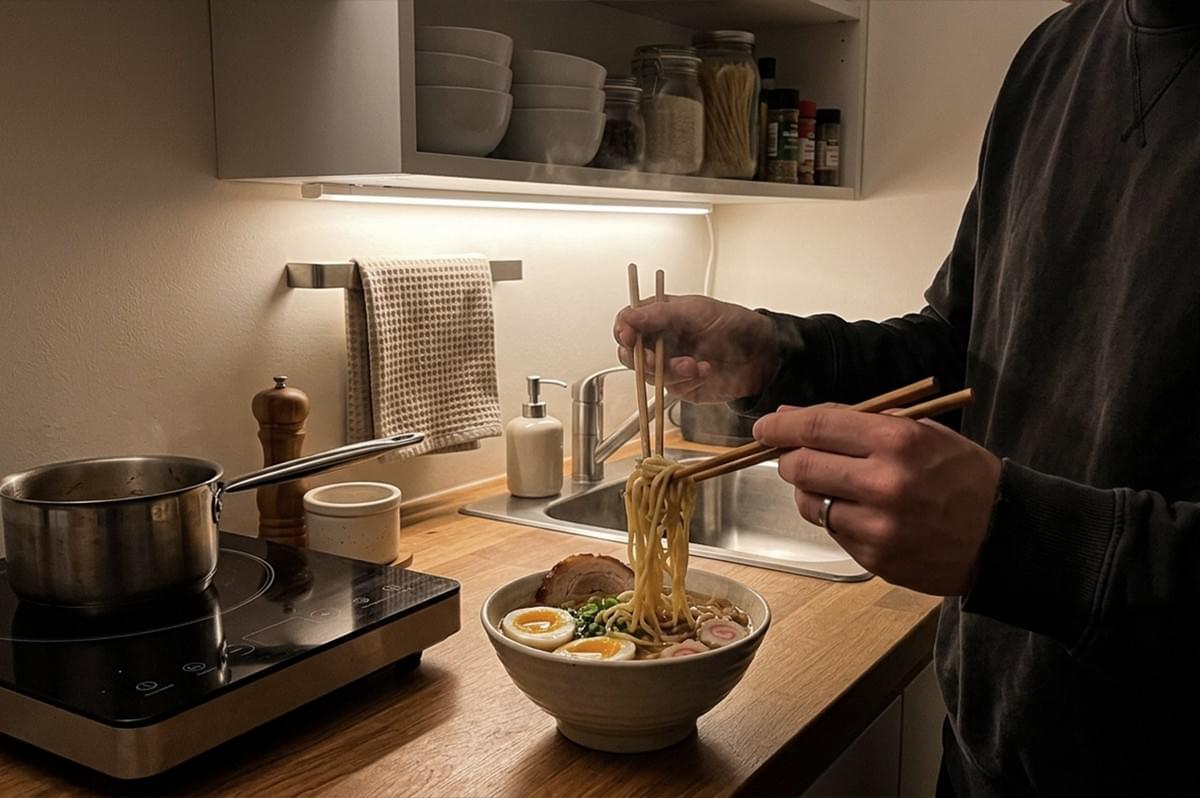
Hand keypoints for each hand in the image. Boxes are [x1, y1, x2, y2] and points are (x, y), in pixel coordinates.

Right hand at [613, 294, 778, 402]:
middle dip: (643, 359)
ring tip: (696, 365)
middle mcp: (661, 342)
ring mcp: (669, 365)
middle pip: (630, 355)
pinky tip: (706, 371)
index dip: (623, 331)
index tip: (628, 336)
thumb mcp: (695, 310)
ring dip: (671, 371)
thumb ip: (659, 315)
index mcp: (659, 317)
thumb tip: (627, 317)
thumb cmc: (733, 323)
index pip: (626, 323)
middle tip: (654, 360)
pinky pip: (673, 389)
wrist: (761, 352)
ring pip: (650, 375)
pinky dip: (689, 381)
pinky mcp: (683, 386)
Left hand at [753, 405, 1001, 595]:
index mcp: (898, 441)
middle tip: (794, 455)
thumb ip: (861, 424)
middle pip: (800, 467)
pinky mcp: (874, 559)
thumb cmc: (961, 475)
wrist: (1003, 535)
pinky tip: (860, 511)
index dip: (780, 426)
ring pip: (808, 503)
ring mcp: (877, 527)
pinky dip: (835, 517)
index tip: (763, 427)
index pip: (817, 427)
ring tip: (836, 485)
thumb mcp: (922, 431)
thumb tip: (796, 418)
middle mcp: (884, 484)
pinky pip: (832, 531)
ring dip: (810, 490)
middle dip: (789, 458)